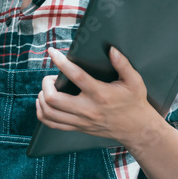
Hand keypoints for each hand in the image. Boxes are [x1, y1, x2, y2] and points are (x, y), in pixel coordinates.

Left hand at [36, 46, 166, 147]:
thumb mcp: (134, 81)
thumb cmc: (134, 102)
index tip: (52, 52)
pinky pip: (51, 124)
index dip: (61, 62)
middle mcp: (87, 109)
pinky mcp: (78, 127)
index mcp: (100, 94)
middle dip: (46, 84)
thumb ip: (123, 64)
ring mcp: (81, 120)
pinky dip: (42, 113)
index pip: (76, 76)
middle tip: (51, 78)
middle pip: (53, 99)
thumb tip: (111, 49)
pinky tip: (43, 104)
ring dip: (41, 98)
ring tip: (47, 89)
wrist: (136, 129)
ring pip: (49, 113)